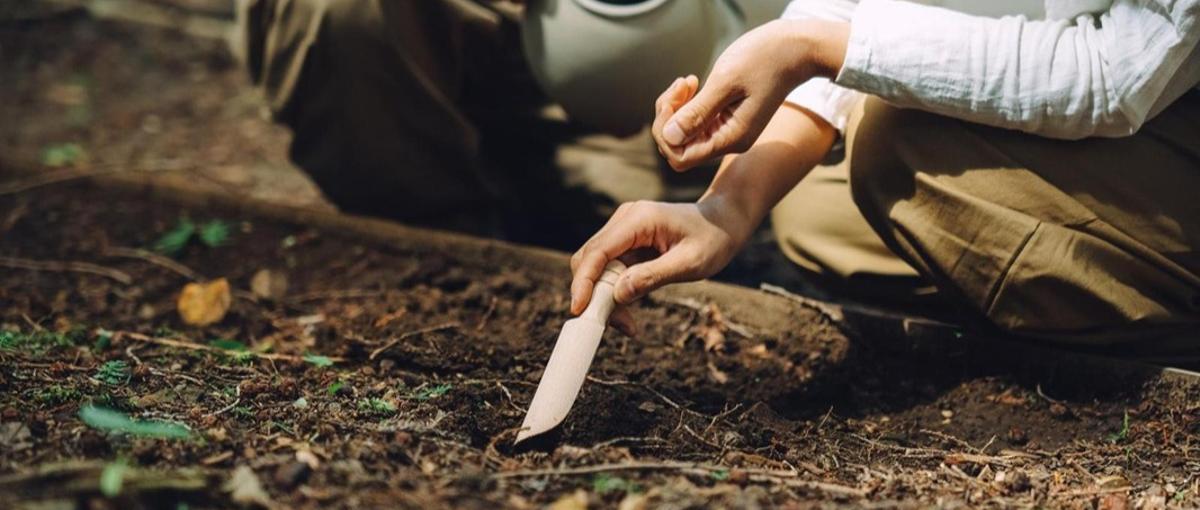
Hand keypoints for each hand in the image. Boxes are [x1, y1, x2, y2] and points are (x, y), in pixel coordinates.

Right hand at [569, 198, 752, 320]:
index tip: (579, 310)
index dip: (584, 281)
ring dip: (604, 298)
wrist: (723, 223)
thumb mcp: (691, 263)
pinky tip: (628, 312)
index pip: (598, 251)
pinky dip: (613, 293)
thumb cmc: (713, 239)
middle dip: (594, 295)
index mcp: (639, 218)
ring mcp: (623, 230)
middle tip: (618, 326)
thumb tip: (618, 294)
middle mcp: (625, 220)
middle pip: (589, 260)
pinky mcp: (626, 243)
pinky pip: (609, 270)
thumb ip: (654, 277)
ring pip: (596, 268)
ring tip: (628, 324)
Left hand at [653, 19, 848, 169]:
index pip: (680, 157)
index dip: (667, 134)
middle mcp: (729, 141)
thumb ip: (697, 112)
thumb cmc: (764, 60)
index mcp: (732, 139)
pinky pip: (694, 120)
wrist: (794, 49)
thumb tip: (669, 137)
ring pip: (683, 133)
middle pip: (678, 147)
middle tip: (681, 85)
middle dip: (669, 118)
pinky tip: (693, 83)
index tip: (673, 102)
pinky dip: (686, 103)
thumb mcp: (726, 83)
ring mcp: (727, 131)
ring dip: (676, 107)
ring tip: (688, 81)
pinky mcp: (725, 118)